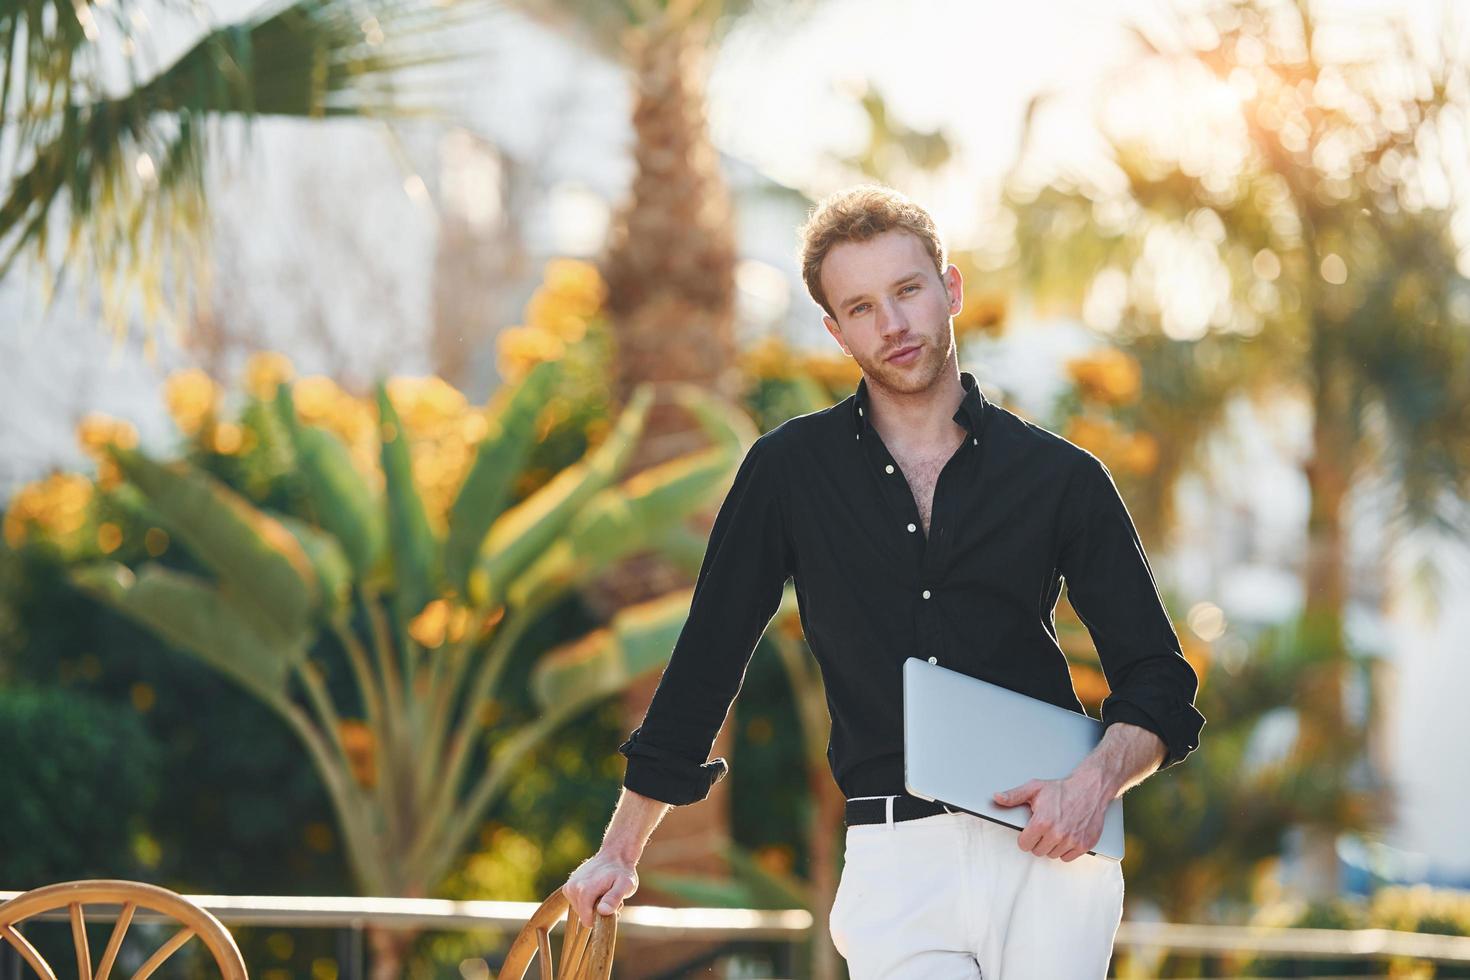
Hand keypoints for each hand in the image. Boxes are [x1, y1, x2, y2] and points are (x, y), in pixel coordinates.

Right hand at [561, 849, 638, 926]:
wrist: (615, 855)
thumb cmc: (622, 872)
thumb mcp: (625, 885)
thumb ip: (614, 898)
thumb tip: (602, 911)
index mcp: (584, 890)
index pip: (587, 920)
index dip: (601, 919)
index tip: (613, 908)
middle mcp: (572, 888)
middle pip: (584, 915)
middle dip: (597, 912)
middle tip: (610, 898)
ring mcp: (569, 886)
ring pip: (580, 910)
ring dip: (593, 906)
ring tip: (605, 894)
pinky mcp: (568, 886)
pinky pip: (577, 903)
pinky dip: (587, 901)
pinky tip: (598, 892)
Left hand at [992, 774, 1110, 861]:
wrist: (1090, 789)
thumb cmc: (1062, 789)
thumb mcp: (1035, 789)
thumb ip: (1014, 796)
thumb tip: (997, 798)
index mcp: (1042, 821)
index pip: (1024, 844)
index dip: (1025, 837)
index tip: (1029, 832)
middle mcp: (1057, 833)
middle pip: (1038, 851)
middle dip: (1038, 841)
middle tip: (1044, 829)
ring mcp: (1072, 840)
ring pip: (1052, 855)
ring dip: (1052, 846)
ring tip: (1056, 830)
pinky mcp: (1085, 845)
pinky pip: (1067, 858)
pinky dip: (1066, 850)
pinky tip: (1066, 837)